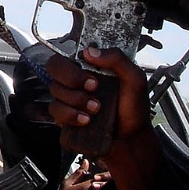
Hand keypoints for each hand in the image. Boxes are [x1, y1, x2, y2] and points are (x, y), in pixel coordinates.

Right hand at [42, 48, 158, 189]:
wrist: (131, 138)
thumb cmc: (133, 108)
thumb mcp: (135, 79)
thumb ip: (117, 59)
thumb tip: (90, 51)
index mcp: (90, 67)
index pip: (67, 52)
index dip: (73, 61)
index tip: (92, 74)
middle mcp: (76, 81)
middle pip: (53, 68)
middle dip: (72, 79)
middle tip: (94, 89)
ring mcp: (68, 98)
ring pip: (55, 91)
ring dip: (77, 100)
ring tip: (96, 108)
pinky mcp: (64, 117)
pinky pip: (55, 111)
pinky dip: (70, 116)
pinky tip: (86, 120)